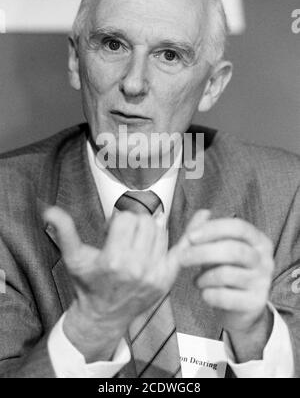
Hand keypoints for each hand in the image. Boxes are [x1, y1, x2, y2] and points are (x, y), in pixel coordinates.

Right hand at [44, 207, 182, 361]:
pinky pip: (183, 249)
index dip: (115, 220)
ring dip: (149, 230)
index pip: (126, 218)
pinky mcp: (167, 278)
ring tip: (137, 242)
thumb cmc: (89, 283)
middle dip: (133, 222)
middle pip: (145, 222)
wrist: (104, 314)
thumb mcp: (74, 258)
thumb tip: (48, 210)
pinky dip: (193, 232)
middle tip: (124, 235)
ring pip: (161, 231)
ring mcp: (155, 274)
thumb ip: (64, 232)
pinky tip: (205, 215)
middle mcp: (137, 268)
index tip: (110, 230)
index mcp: (114, 260)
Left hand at [181, 211, 273, 335]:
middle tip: (182, 258)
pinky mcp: (255, 302)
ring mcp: (262, 282)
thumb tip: (203, 213)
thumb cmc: (225, 272)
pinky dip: (209, 294)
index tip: (191, 236)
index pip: (239, 227)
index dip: (213, 229)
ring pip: (227, 274)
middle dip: (202, 252)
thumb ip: (207, 232)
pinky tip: (205, 293)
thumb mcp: (216, 249)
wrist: (239, 309)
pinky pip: (226, 297)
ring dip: (204, 277)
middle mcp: (264, 259)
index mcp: (258, 240)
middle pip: (233, 250)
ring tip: (197, 281)